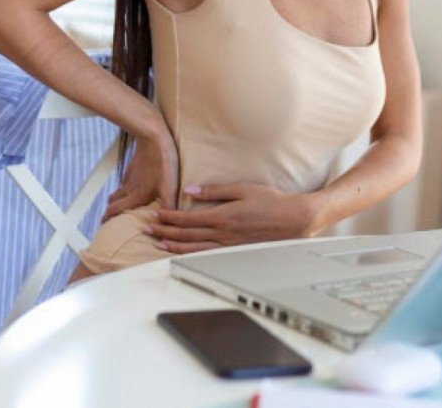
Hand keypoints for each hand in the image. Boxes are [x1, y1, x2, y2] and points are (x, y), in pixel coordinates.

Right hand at [101, 127, 179, 220]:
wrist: (153, 137)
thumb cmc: (163, 162)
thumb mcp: (169, 186)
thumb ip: (168, 205)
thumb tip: (168, 223)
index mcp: (136, 196)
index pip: (115, 211)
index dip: (107, 221)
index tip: (103, 228)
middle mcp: (129, 188)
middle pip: (113, 203)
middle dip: (109, 213)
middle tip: (110, 221)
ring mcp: (130, 177)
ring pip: (117, 192)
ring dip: (115, 201)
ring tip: (119, 207)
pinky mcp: (133, 168)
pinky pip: (125, 181)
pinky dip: (125, 188)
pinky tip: (133, 188)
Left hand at [147, 183, 320, 254]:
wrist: (294, 220)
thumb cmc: (272, 202)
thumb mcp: (243, 189)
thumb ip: (216, 190)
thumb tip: (192, 190)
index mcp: (222, 216)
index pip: (188, 218)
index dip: (170, 217)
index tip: (157, 214)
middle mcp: (222, 233)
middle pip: (186, 233)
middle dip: (165, 231)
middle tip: (147, 228)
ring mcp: (228, 245)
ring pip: (194, 247)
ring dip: (174, 244)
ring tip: (158, 242)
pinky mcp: (234, 250)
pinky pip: (207, 254)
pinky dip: (191, 253)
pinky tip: (182, 253)